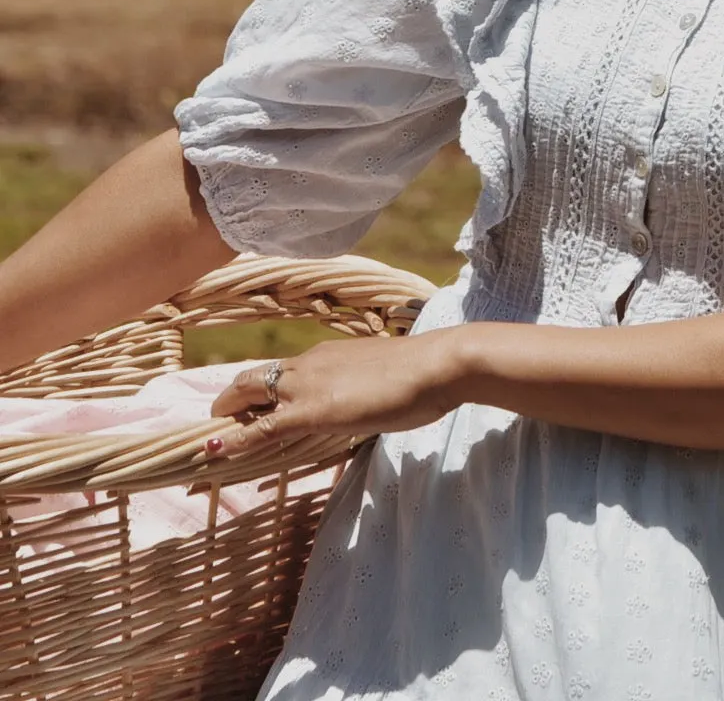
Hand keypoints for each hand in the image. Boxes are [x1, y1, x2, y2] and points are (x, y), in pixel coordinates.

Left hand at [206, 330, 464, 458]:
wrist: (433, 366)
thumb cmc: (419, 375)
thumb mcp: (380, 381)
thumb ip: (360, 391)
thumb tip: (360, 404)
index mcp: (326, 356)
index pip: (281, 373)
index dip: (258, 390)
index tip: (243, 406)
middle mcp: (309, 364)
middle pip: (256, 378)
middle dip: (230, 400)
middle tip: (215, 420)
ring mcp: (309, 384)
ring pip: (252, 394)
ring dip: (227, 416)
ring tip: (207, 437)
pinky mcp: (313, 410)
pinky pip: (264, 427)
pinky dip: (237, 439)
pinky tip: (215, 450)